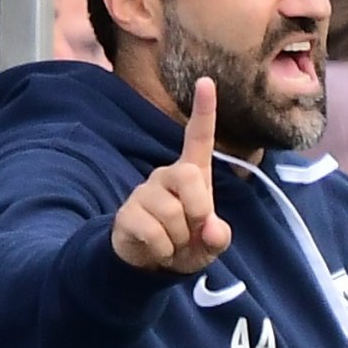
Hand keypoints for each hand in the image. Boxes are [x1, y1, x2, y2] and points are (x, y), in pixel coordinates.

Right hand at [110, 77, 233, 272]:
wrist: (150, 266)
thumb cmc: (186, 245)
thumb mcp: (210, 245)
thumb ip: (220, 238)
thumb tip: (213, 230)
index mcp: (192, 175)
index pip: (198, 138)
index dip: (204, 112)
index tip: (206, 82)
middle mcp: (166, 175)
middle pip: (190, 177)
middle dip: (199, 211)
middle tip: (193, 231)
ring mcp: (144, 192)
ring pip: (172, 212)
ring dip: (180, 238)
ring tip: (173, 242)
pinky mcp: (127, 213)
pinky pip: (154, 233)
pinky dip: (163, 250)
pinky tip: (158, 249)